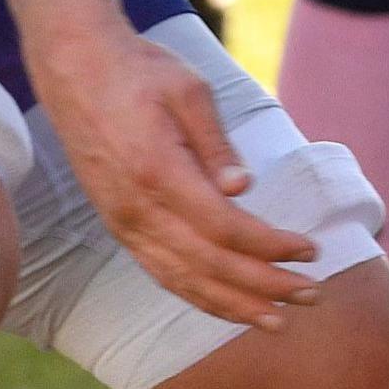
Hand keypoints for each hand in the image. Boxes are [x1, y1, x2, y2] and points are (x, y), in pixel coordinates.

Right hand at [27, 24, 320, 327]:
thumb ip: (215, 143)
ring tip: (277, 320)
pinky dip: (197, 294)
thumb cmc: (140, 72)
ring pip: (182, 279)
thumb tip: (243, 186)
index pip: (224, 229)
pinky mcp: (118, 224)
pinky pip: (160, 272)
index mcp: (157, 173)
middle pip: (208, 264)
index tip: (311, 250)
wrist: (75, 69)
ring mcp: (123, 222)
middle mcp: (136, 209)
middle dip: (264, 285)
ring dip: (233, 304)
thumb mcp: (189, 90)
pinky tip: (227, 305)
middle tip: (313, 294)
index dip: (270, 247)